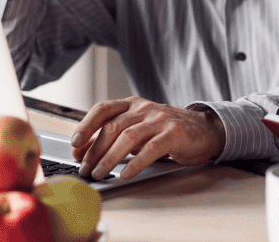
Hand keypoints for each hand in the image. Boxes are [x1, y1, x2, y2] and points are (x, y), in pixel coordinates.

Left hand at [69, 97, 225, 180]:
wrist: (204, 130)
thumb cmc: (166, 132)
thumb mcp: (137, 130)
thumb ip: (111, 137)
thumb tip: (80, 151)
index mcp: (132, 105)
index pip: (103, 109)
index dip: (86, 125)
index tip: (74, 143)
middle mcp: (144, 109)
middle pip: (112, 127)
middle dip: (94, 150)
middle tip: (85, 169)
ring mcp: (159, 120)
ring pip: (128, 138)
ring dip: (109, 158)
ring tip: (100, 173)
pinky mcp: (174, 134)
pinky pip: (150, 149)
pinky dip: (135, 163)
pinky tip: (126, 174)